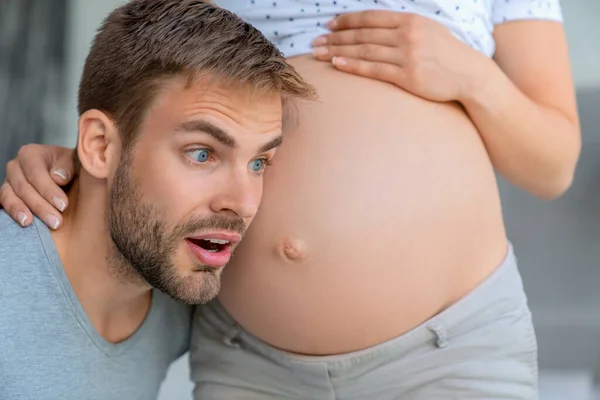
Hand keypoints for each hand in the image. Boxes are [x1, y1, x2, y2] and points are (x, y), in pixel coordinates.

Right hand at [0, 145, 74, 228]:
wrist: (64, 173)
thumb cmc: (70, 167)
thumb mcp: (74, 162)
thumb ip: (68, 166)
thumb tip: (58, 178)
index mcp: (31, 153)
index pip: (36, 172)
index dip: (48, 190)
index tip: (63, 205)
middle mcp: (15, 166)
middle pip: (23, 187)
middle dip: (40, 206)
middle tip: (56, 222)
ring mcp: (8, 181)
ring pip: (9, 196)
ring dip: (22, 211)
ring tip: (31, 224)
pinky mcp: (6, 194)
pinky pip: (4, 204)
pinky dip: (12, 213)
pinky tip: (23, 224)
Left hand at [311, 11, 487, 101]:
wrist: (470, 74)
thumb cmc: (446, 53)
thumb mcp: (427, 30)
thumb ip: (402, 27)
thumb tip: (374, 27)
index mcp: (410, 20)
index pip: (371, 17)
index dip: (347, 21)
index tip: (329, 25)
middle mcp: (407, 35)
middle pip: (363, 34)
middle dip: (336, 37)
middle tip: (316, 42)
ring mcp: (408, 55)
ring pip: (365, 51)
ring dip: (339, 51)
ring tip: (319, 53)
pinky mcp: (408, 76)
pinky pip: (374, 69)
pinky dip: (354, 66)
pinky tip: (338, 64)